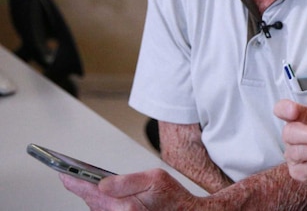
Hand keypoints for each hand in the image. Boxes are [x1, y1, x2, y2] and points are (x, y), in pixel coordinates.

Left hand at [60, 168, 196, 209]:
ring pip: (95, 207)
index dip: (74, 181)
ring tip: (80, 180)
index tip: (62, 172)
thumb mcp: (155, 179)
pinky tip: (98, 192)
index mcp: (125, 206)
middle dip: (80, 186)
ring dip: (88, 194)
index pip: (91, 192)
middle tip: (67, 172)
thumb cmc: (173, 198)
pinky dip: (98, 202)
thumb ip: (127, 181)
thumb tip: (102, 182)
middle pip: (90, 200)